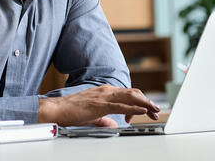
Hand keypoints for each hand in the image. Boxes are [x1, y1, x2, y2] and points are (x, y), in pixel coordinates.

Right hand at [38, 85, 159, 125]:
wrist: (58, 109)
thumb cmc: (72, 111)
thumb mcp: (93, 115)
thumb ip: (105, 119)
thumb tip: (114, 124)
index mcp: (105, 92)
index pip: (127, 94)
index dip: (140, 101)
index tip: (146, 111)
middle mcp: (106, 90)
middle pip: (132, 93)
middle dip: (146, 101)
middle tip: (156, 110)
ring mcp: (103, 96)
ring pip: (130, 97)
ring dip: (144, 103)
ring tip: (154, 109)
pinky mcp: (100, 104)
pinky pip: (121, 105)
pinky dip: (134, 107)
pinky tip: (142, 110)